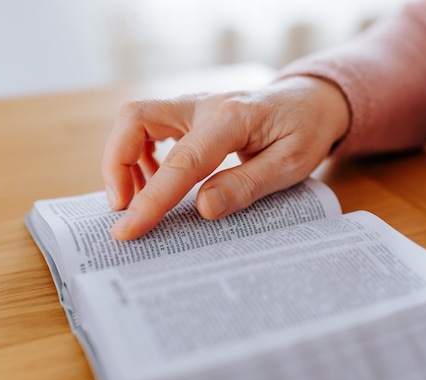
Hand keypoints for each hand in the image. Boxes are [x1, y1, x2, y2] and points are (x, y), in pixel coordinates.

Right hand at [102, 75, 349, 239]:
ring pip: (135, 120)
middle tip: (121, 208)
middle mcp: (204, 104)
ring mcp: (193, 105)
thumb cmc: (304, 131)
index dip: (151, 198)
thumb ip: (246, 185)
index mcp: (233, 118)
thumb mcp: (290, 164)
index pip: (182, 161)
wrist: (309, 102)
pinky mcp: (187, 113)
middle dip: (116, 163)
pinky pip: (148, 127)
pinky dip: (139, 155)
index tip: (127, 230)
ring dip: (124, 160)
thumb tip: (203, 208)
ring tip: (137, 199)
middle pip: (136, 117)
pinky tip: (157, 180)